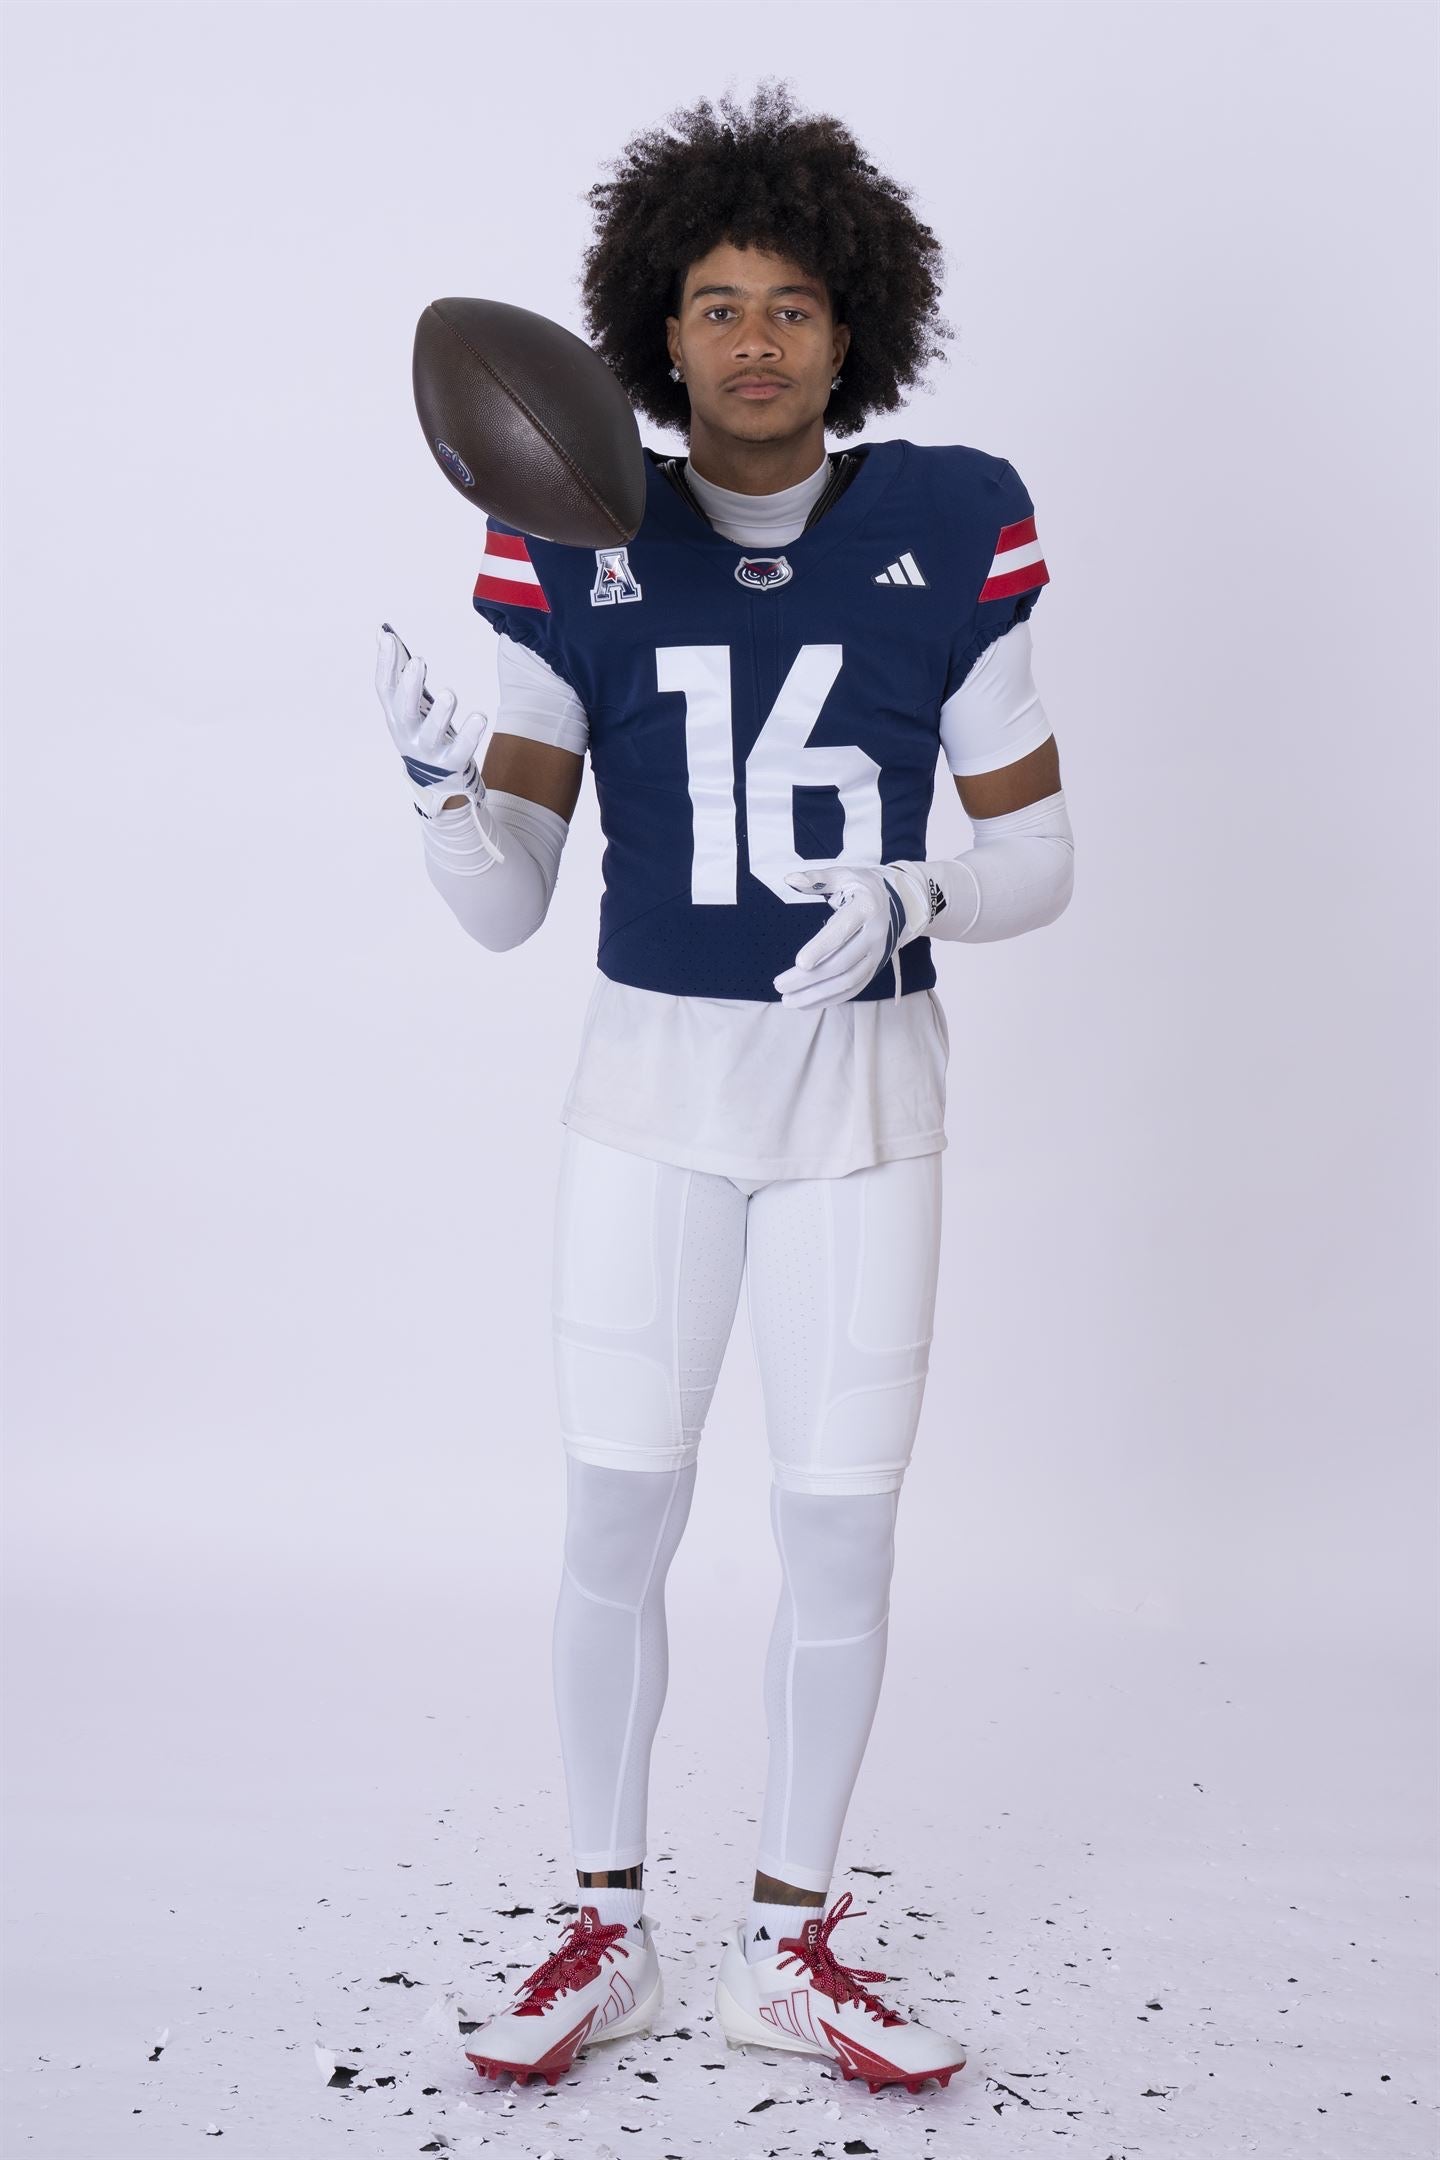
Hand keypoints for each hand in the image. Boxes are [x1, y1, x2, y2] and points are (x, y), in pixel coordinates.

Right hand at [375, 623, 490, 820]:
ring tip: (449, 694)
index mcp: (396, 716)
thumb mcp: (409, 705)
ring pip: (431, 734)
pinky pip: (460, 750)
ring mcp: (428, 751)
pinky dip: (470, 735)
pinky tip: (480, 717)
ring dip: (439, 714)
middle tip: (417, 661)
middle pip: (404, 710)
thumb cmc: (422, 732)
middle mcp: (407, 733)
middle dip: (409, 687)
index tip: (389, 639)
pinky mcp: (451, 764)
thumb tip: (383, 635)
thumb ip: (399, 673)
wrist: (436, 784)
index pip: (385, 689)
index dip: (385, 664)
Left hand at [772, 862, 929, 1008]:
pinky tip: (806, 1003)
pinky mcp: (875, 969)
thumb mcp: (843, 875)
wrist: (900, 903)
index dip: (821, 948)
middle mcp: (874, 935)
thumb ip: (817, 878)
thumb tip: (790, 878)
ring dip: (817, 995)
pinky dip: (830, 999)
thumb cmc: (862, 888)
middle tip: (780, 984)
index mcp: (865, 908)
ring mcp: (877, 955)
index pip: (842, 932)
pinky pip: (853, 989)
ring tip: (788, 1000)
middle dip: (809, 978)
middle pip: (841, 963)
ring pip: (847, 982)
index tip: (799, 963)